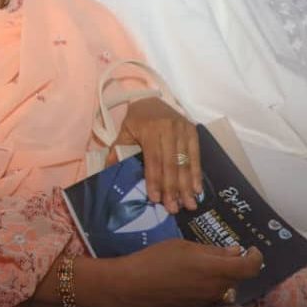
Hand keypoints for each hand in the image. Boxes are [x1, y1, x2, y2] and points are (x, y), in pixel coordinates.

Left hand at [111, 97, 200, 213]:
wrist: (151, 98)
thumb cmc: (136, 120)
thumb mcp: (124, 132)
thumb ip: (118, 151)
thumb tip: (109, 173)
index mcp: (149, 130)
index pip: (153, 160)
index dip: (155, 180)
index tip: (156, 199)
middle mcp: (168, 129)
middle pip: (171, 164)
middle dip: (173, 189)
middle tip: (175, 209)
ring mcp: (183, 130)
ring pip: (185, 162)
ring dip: (187, 186)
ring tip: (189, 205)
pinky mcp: (193, 131)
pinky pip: (196, 156)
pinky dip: (197, 174)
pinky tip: (197, 189)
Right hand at [115, 240, 262, 306]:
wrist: (132, 286)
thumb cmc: (156, 259)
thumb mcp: (184, 247)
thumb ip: (213, 251)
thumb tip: (235, 251)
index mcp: (216, 270)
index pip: (251, 267)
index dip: (256, 257)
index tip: (251, 249)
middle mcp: (216, 288)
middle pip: (236, 276)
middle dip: (232, 264)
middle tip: (217, 252)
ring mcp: (207, 301)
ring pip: (223, 286)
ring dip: (219, 275)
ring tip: (198, 264)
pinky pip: (211, 294)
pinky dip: (207, 284)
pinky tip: (188, 277)